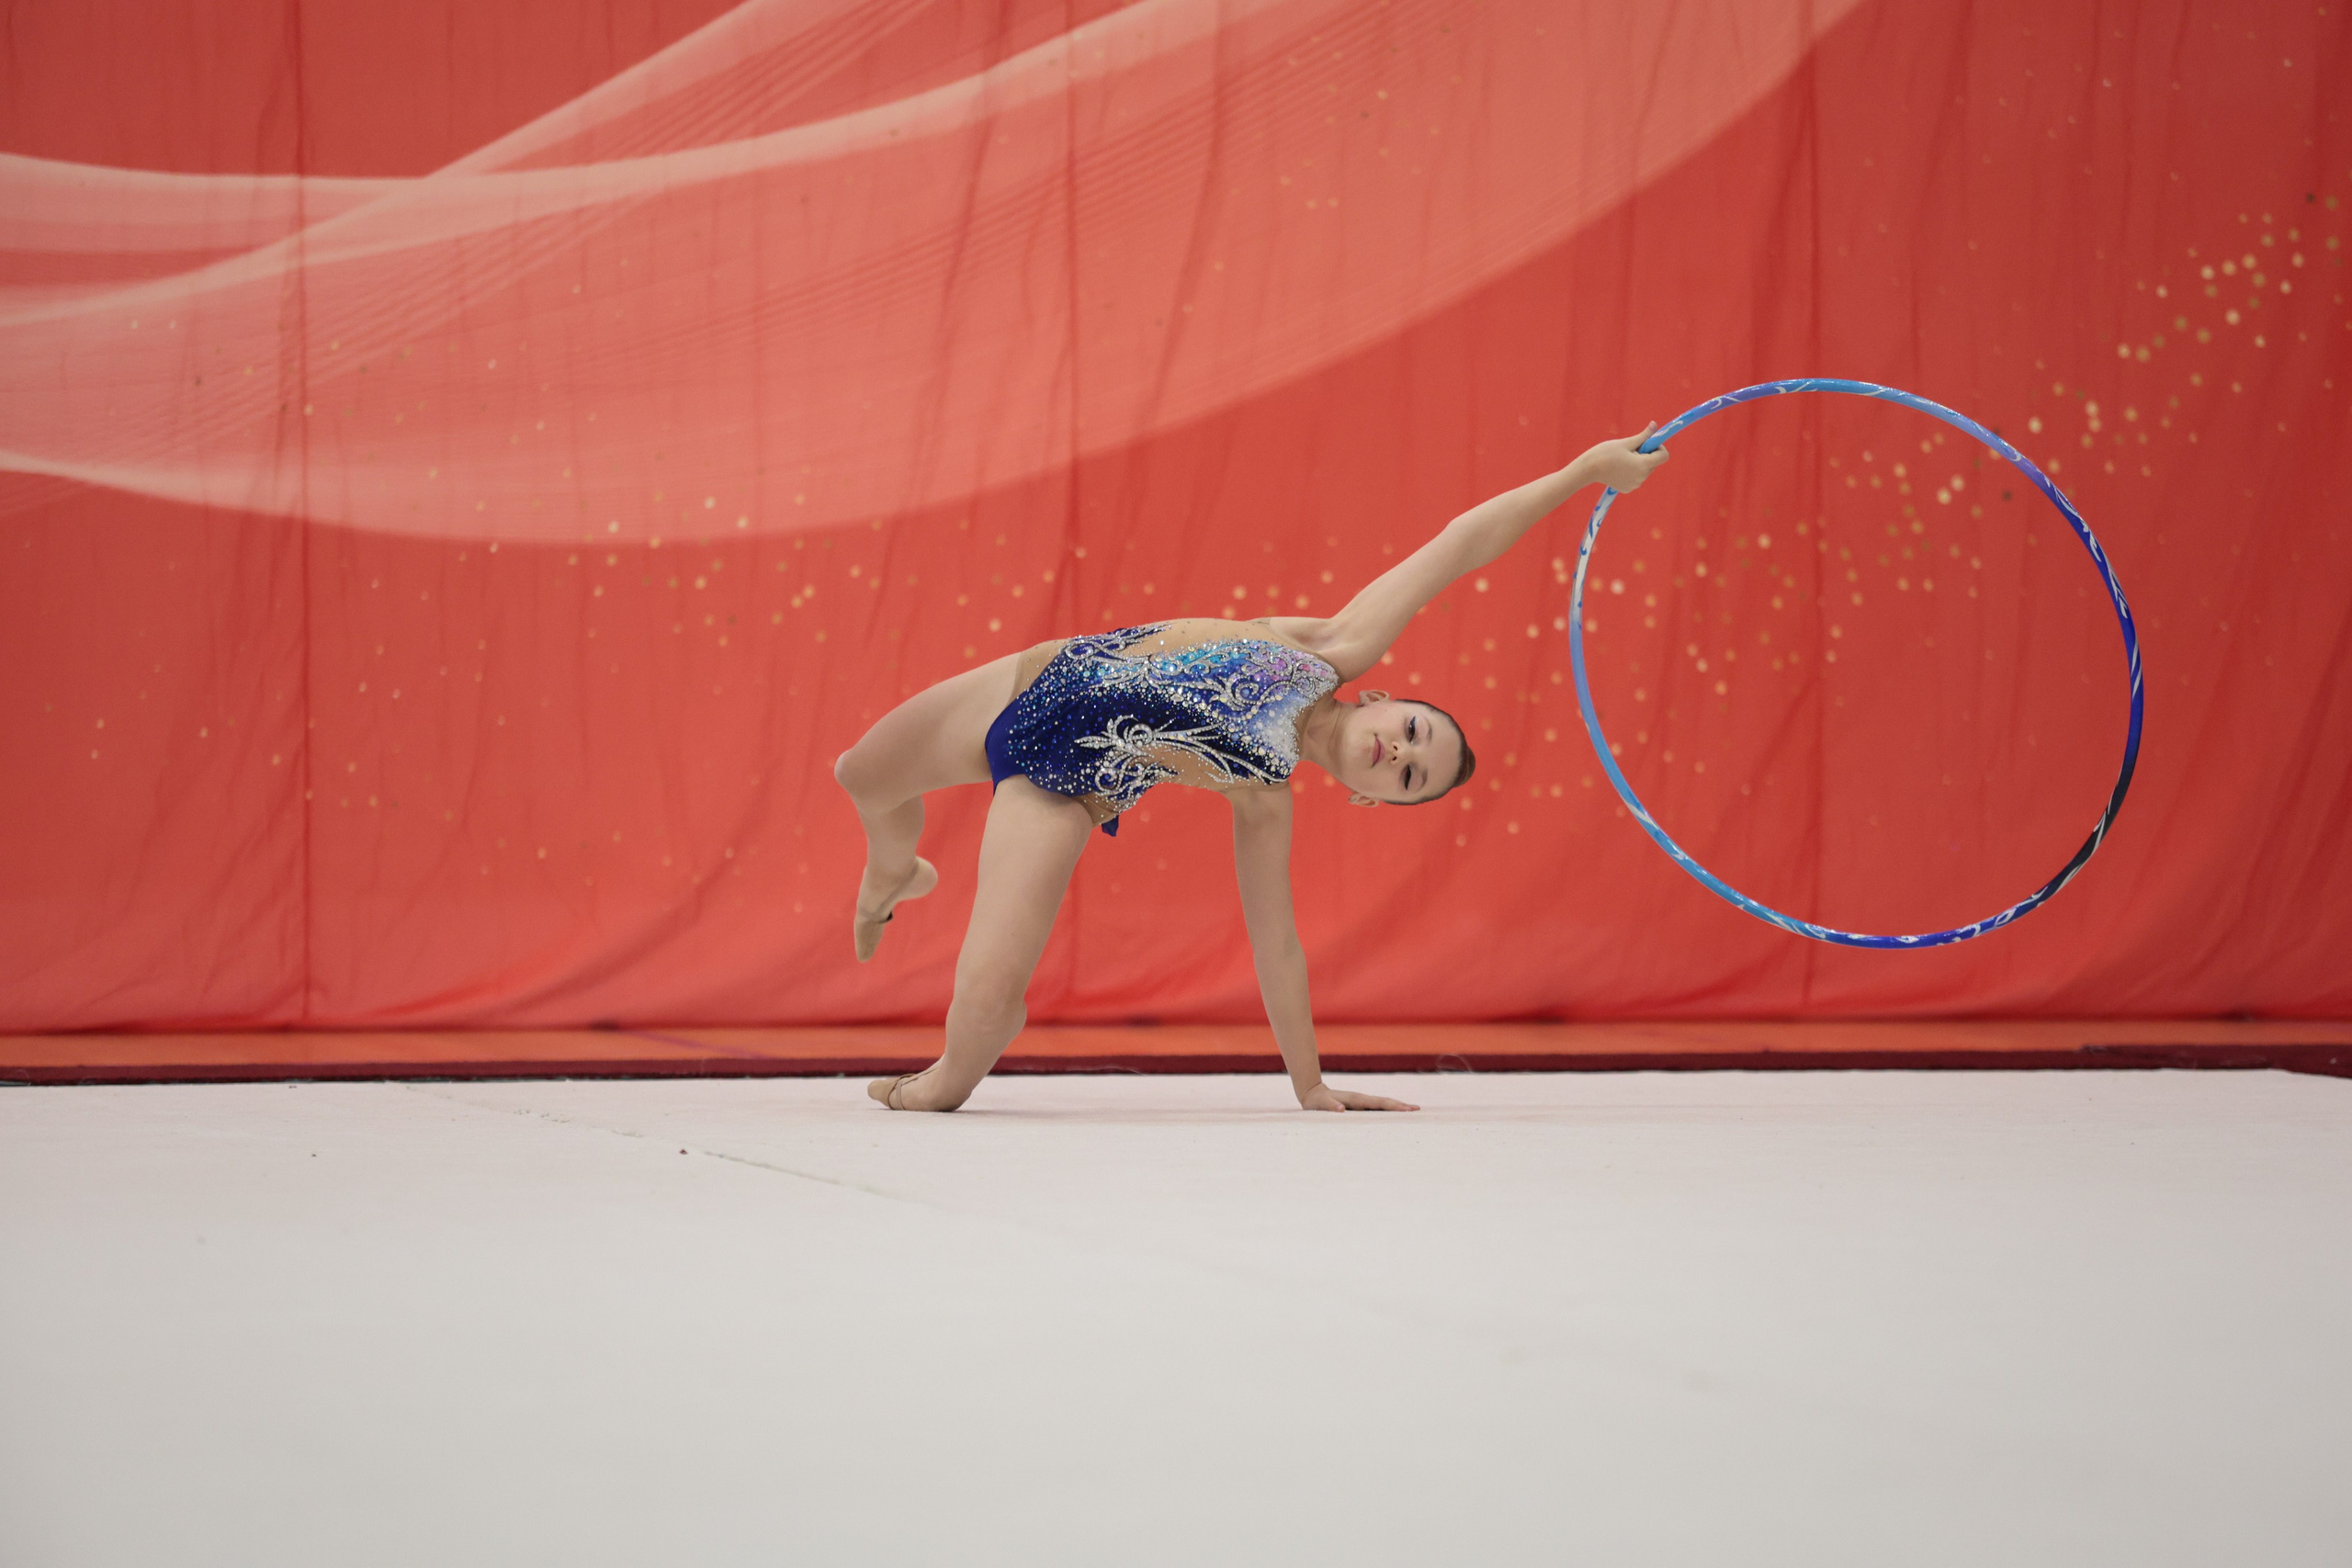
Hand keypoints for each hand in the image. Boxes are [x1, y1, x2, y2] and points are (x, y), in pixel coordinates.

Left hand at [1298, 1082, 1420, 1112]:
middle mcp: (1362, 1099)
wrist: (1313, 1094)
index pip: (1378, 1103)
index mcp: (1356, 1099)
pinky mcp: (1360, 1106)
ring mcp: (1362, 1102)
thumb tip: (1342, 1110)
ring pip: (1383, 1105)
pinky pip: (1377, 1109)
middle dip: (1401, 1106)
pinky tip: (1395, 1115)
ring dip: (1397, 1107)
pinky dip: (1388, 1111)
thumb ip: (1331, 1107)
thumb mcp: (1321, 1105)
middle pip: (1385, 1102)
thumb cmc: (1317, 1102)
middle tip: (1418, 1110)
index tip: (1406, 1110)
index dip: (1392, 1106)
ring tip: (1412, 1111)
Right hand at [1575, 421, 1670, 492]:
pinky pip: (1636, 477)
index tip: (1647, 443)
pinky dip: (1632, 471)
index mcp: (1643, 465)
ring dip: (1639, 462)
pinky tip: (1619, 468)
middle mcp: (1642, 477)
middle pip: (1654, 463)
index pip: (1664, 456)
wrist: (1588, 470)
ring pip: (1645, 470)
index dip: (1658, 447)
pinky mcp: (1628, 488)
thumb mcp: (1625, 442)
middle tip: (1631, 449)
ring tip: (1622, 459)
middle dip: (1647, 454)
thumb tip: (1655, 425)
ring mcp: (1635, 485)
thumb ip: (1643, 436)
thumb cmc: (1605, 453)